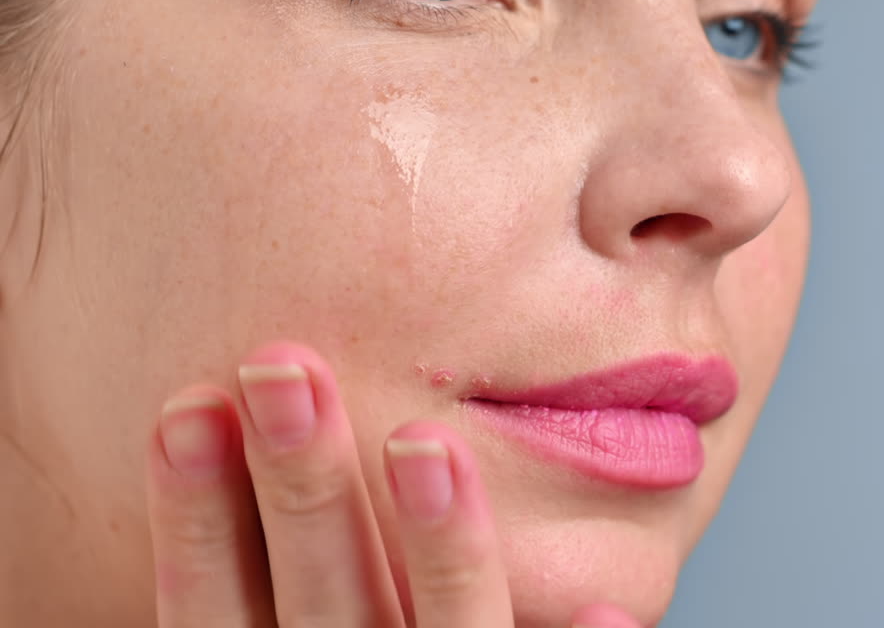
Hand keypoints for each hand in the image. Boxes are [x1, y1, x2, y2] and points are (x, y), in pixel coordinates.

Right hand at [145, 340, 642, 626]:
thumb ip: (283, 615)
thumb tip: (218, 500)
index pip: (212, 621)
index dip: (193, 523)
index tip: (187, 409)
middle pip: (319, 610)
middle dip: (299, 490)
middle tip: (283, 367)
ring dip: (437, 552)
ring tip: (427, 444)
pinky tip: (612, 611)